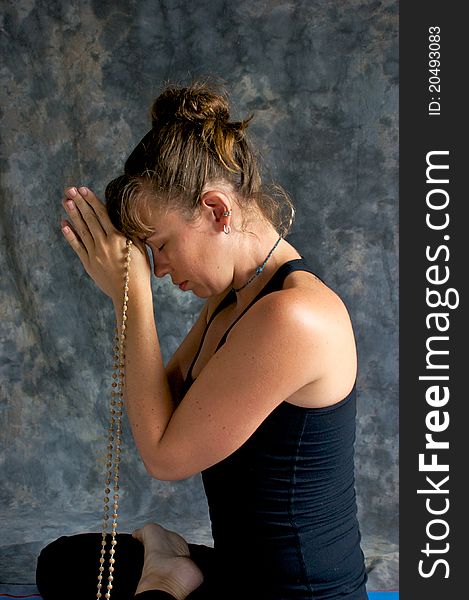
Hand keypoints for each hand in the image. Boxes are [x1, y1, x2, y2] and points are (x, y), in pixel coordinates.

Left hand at [60, 186, 150, 301]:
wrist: (130, 294)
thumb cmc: (139, 271)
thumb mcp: (140, 248)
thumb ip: (131, 232)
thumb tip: (124, 217)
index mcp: (118, 237)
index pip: (102, 214)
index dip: (91, 200)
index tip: (83, 189)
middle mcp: (104, 243)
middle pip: (89, 218)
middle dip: (79, 203)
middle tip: (70, 190)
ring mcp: (94, 253)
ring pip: (81, 230)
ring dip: (73, 214)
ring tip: (65, 202)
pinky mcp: (88, 263)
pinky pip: (77, 246)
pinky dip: (70, 235)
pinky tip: (64, 225)